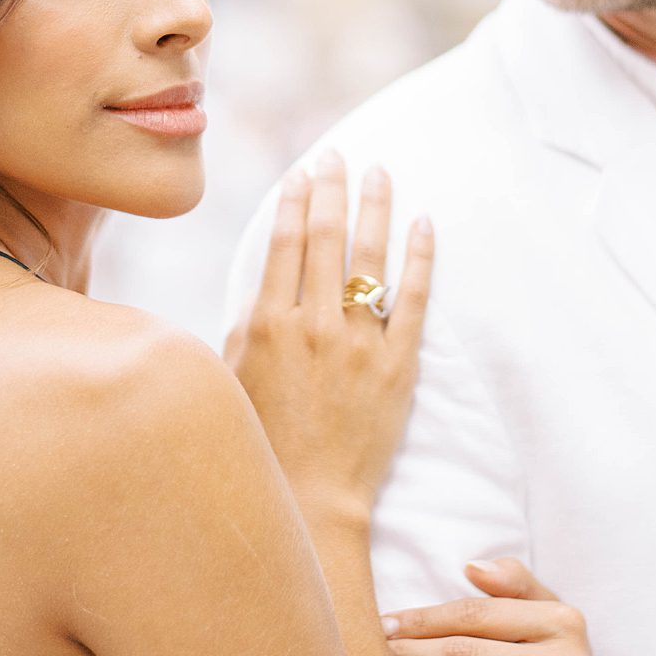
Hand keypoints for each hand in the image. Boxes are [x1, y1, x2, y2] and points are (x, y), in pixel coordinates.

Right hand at [226, 152, 432, 521]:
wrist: (309, 500)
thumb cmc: (261, 444)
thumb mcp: (232, 378)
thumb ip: (246, 326)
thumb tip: (258, 284)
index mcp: (267, 324)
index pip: (284, 243)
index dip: (294, 201)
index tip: (302, 171)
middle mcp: (313, 324)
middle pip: (326, 238)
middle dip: (332, 189)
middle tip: (339, 154)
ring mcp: (359, 343)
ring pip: (370, 258)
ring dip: (375, 208)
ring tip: (380, 173)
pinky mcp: (398, 366)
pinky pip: (414, 299)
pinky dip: (420, 258)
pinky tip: (424, 223)